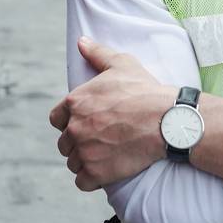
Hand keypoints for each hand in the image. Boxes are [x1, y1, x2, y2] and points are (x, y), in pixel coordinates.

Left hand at [49, 35, 174, 190]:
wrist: (165, 120)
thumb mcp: (121, 64)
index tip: (86, 124)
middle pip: (64, 143)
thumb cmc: (144, 90)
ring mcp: (84, 151)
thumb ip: (97, 54)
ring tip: (105, 156)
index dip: (69, 122)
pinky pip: (82, 181)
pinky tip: (105, 171)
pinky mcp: (96, 172)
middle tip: (100, 142)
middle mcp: (74, 128)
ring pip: (73, 163)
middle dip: (78, 143)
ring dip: (85, 161)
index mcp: (75, 103)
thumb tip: (81, 41)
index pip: (57, 119)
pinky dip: (91, 179)